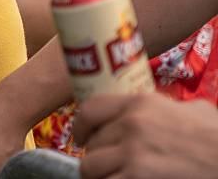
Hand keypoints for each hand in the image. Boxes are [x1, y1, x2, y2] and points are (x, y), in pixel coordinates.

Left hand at [74, 93, 217, 178]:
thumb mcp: (194, 111)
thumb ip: (165, 108)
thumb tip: (157, 112)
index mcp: (141, 104)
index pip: (90, 111)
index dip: (82, 128)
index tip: (81, 139)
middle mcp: (131, 126)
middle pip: (91, 146)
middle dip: (99, 158)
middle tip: (110, 167)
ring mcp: (132, 155)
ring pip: (90, 169)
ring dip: (100, 176)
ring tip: (113, 178)